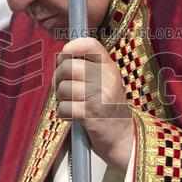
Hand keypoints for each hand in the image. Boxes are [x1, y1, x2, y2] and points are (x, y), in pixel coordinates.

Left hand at [54, 37, 133, 170]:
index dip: (71, 48)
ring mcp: (100, 96)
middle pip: (68, 67)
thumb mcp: (105, 82)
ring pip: (63, 88)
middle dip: (58, 78)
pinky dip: (63, 113)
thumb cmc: (108, 108)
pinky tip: (71, 116)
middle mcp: (106, 78)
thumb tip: (60, 59)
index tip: (65, 57)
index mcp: (109, 67)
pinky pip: (64, 107)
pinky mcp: (92, 115)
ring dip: (60, 98)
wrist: (123, 137)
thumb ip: (88, 68)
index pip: (89, 44)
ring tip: (70, 104)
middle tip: (62, 88)